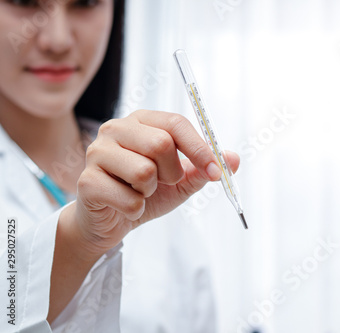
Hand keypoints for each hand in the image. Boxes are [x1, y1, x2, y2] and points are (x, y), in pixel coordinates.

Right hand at [61, 109, 239, 259]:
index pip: (175, 123)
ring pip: (144, 172)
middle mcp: (115, 129)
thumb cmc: (143, 193)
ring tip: (139, 192)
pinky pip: (129, 199)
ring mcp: (96, 153)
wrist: (110, 221)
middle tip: (164, 182)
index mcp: (141, 121)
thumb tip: (234, 159)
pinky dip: (136, 210)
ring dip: (151, 192)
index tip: (216, 171)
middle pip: (160, 143)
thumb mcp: (180, 180)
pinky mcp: (86, 182)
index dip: (199, 148)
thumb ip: (204, 168)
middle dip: (172, 172)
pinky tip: (125, 206)